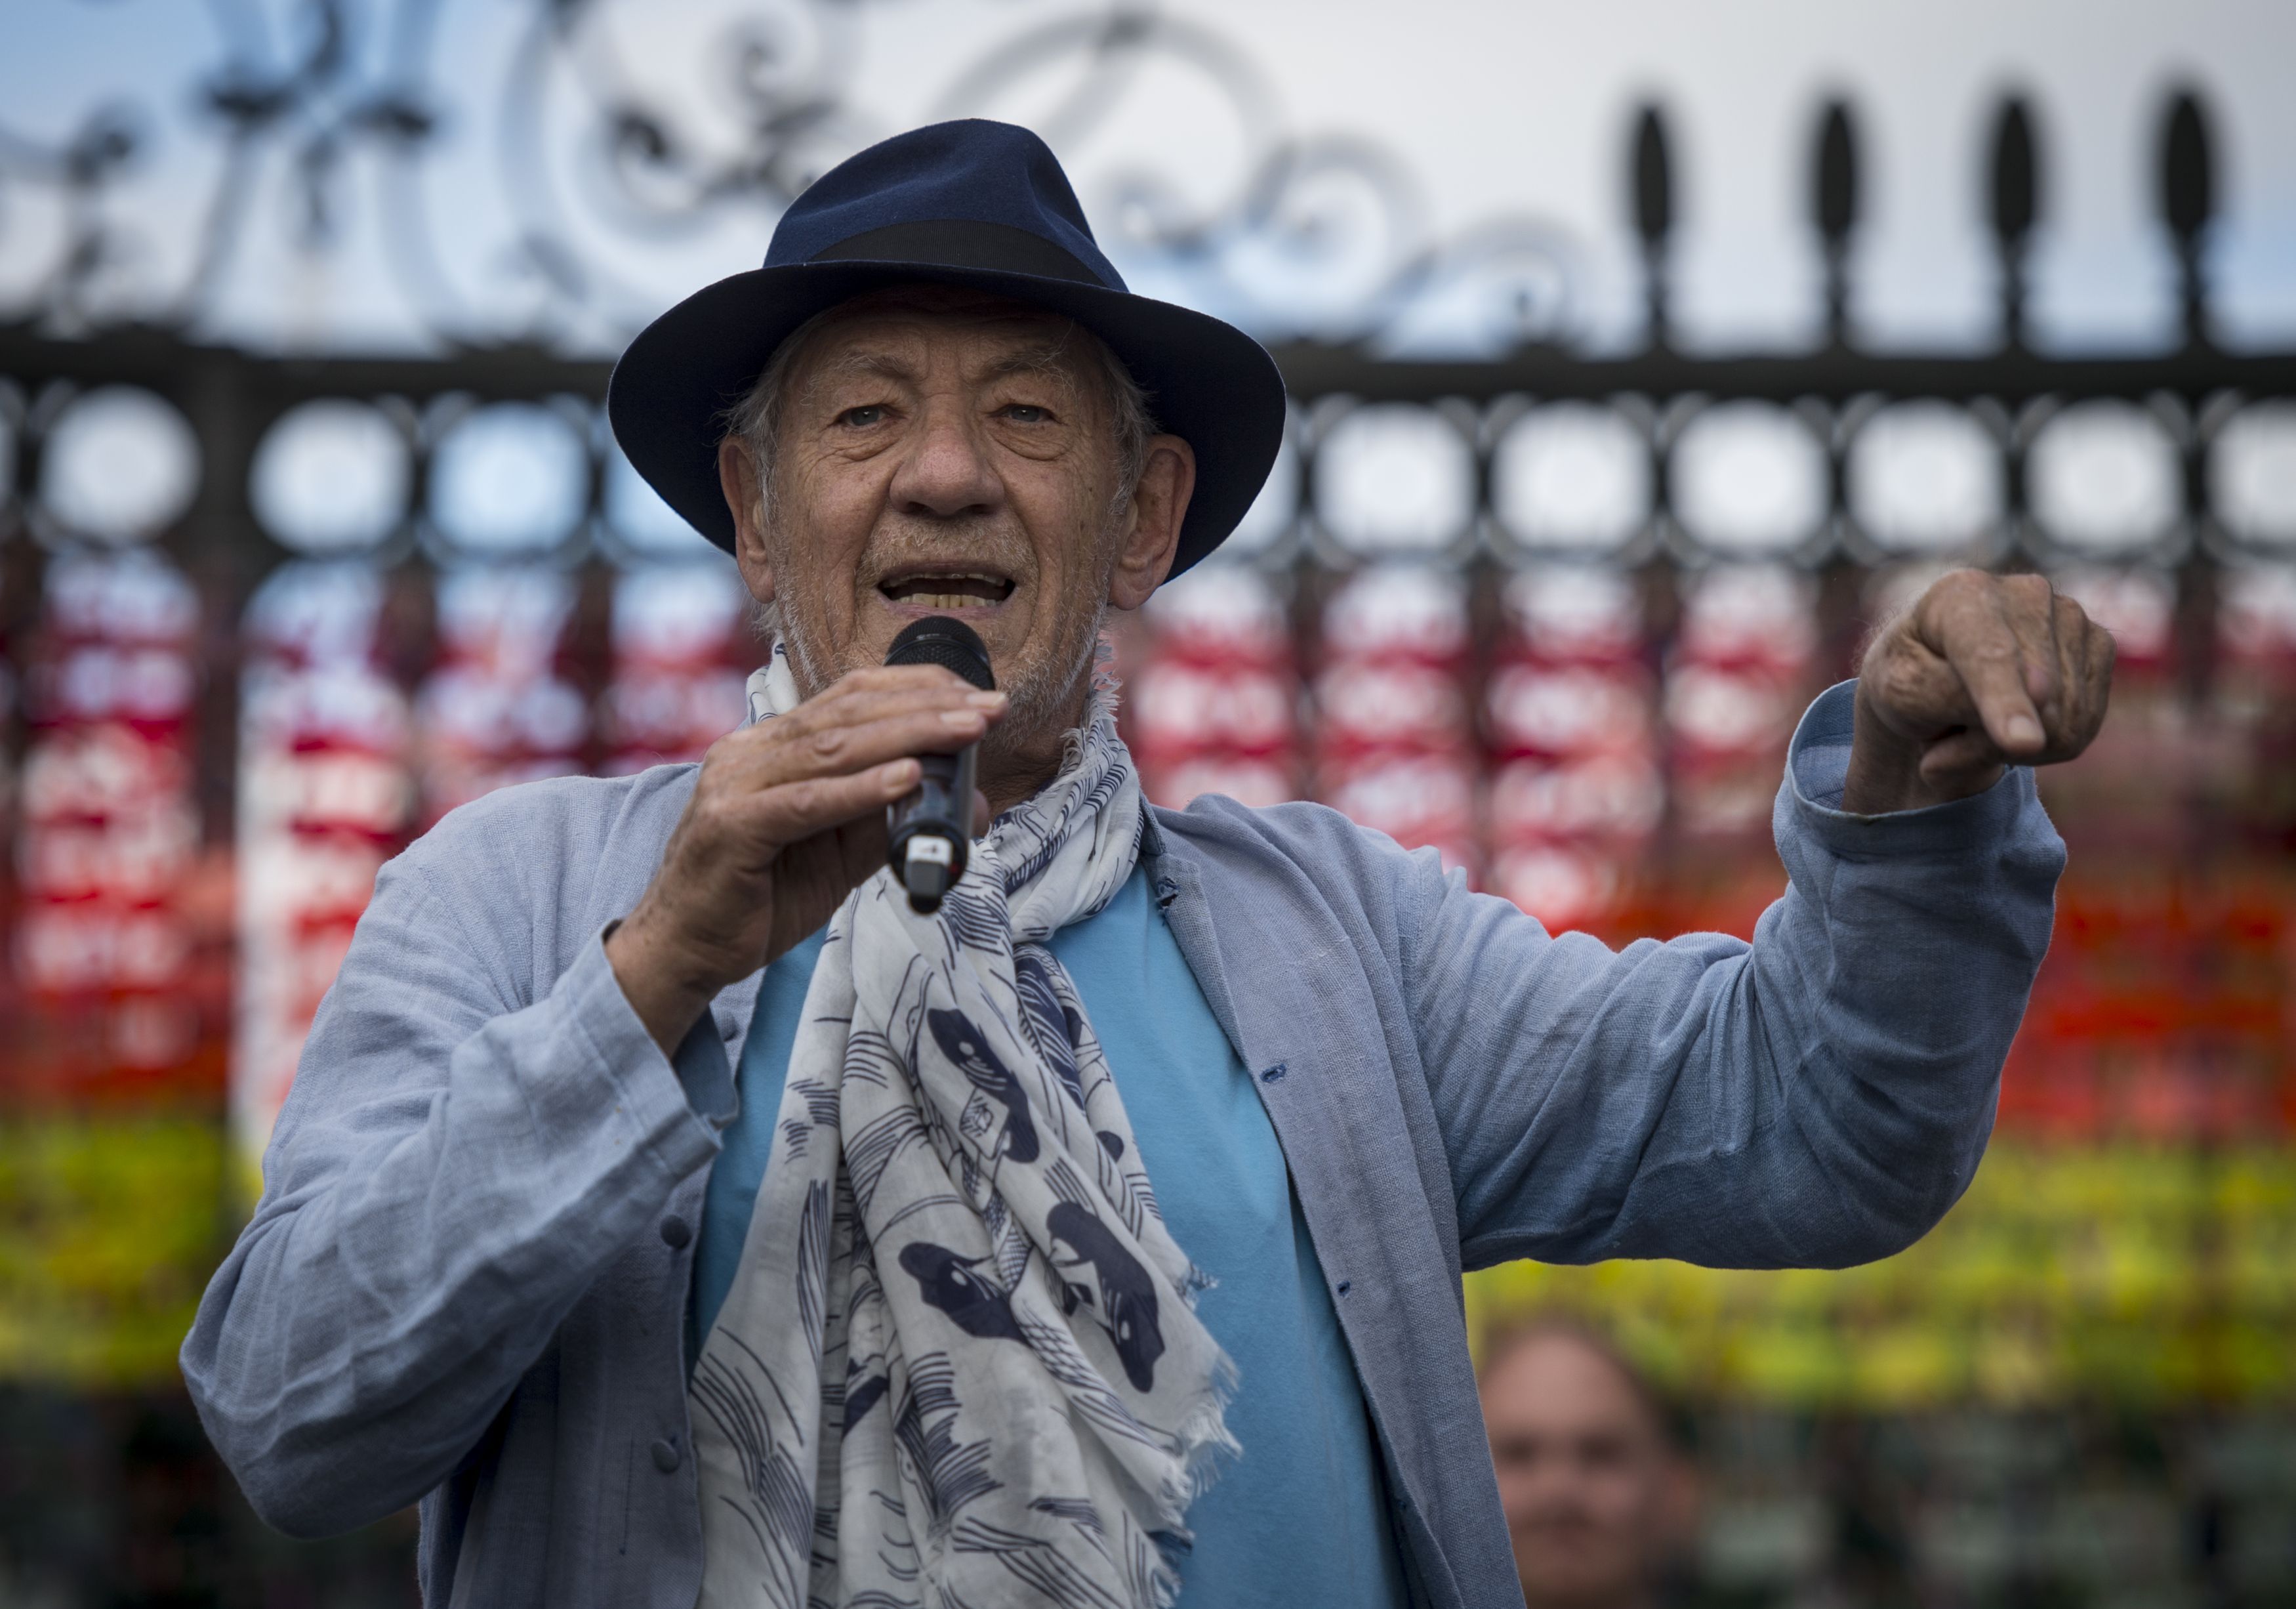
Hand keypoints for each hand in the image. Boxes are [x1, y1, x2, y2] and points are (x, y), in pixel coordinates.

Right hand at [607, 665, 1004, 1049]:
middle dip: (928, 707)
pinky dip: (861, 789)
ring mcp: (736, 784)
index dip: (917, 689)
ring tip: (966, 731)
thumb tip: (969, 804)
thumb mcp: (838, 855)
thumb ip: (894, 822)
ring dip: (909, 735)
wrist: (682, 952)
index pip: (851, 698)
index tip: (978, 696)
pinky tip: (908, 778)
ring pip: (833, 748)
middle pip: (849, 713)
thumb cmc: (757, 900)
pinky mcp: (732, 827)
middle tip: (990, 708)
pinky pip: (807, 802)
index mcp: (773, 747)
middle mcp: (751, 752)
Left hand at [1843, 569, 2113, 814]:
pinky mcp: (2099, 645)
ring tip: (1973, 725)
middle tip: (1940, 743)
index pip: (1991, 656)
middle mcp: (2027, 593)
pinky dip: (2044, 746)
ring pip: (2064, 722)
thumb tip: (2029, 736)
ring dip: (2011, 748)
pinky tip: (2014, 721)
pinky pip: (2083, 728)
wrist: (1934, 668)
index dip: (2006, 701)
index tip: (2020, 744)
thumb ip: (1949, 703)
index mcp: (1962, 592)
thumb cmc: (1910, 676)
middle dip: (1986, 742)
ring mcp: (2071, 615)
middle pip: (2035, 700)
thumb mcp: (1899, 693)